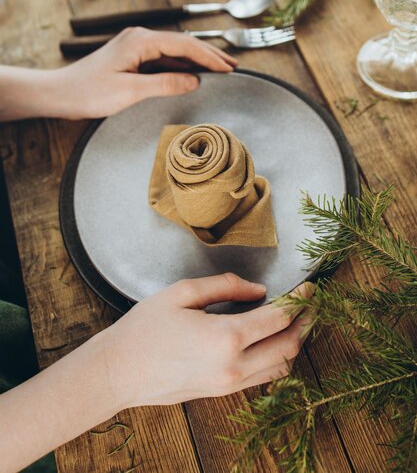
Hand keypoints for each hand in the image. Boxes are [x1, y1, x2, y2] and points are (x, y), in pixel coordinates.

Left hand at [53, 27, 236, 119]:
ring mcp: (136, 46)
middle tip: (233, 67)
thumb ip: (164, 84)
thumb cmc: (89, 92)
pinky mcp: (133, 56)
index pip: (185, 44)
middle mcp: (140, 37)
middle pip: (183, 43)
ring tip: (221, 69)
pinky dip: (182, 64)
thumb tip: (193, 80)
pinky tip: (194, 72)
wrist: (61, 93)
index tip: (229, 68)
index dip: (210, 57)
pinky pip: (164, 57)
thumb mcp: (130, 91)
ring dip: (198, 59)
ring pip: (175, 50)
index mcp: (140, 41)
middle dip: (210, 55)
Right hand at [103, 273, 314, 407]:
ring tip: (295, 321)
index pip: (279, 318)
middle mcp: (234, 366)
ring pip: (281, 367)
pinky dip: (277, 358)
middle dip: (306, 323)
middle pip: (289, 346)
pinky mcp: (222, 392)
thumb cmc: (145, 328)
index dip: (300, 300)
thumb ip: (225, 286)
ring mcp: (229, 384)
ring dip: (294, 343)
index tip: (310, 287)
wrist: (119, 372)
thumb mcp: (182, 293)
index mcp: (226, 337)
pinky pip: (263, 378)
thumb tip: (257, 291)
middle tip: (312, 304)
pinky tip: (271, 341)